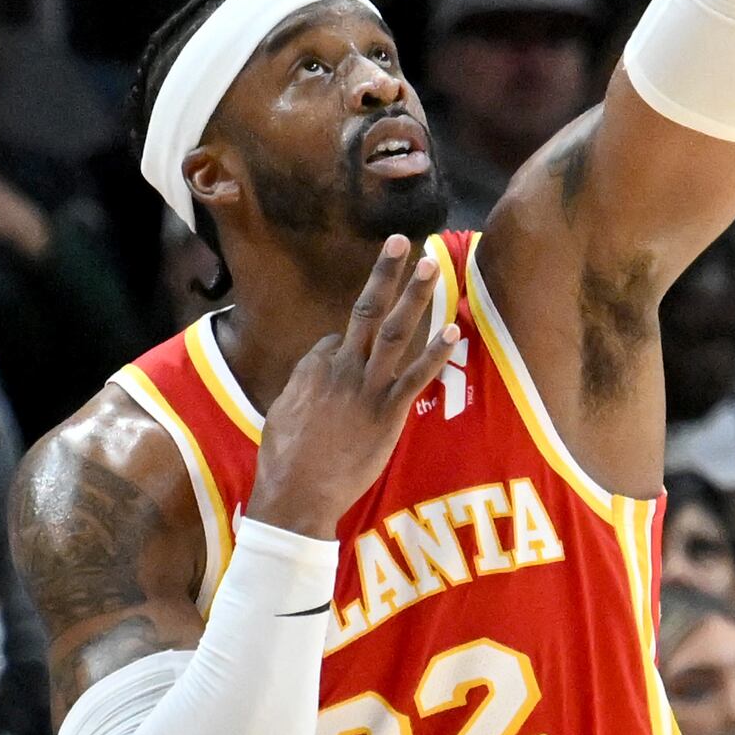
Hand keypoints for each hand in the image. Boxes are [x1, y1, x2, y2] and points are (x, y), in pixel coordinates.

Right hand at [246, 236, 457, 536]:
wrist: (295, 493)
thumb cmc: (283, 459)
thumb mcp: (282, 412)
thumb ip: (302, 385)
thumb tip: (316, 367)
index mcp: (312, 366)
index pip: (339, 338)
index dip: (349, 344)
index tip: (353, 359)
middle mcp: (341, 368)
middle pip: (366, 310)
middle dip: (386, 273)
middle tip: (403, 240)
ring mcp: (366, 388)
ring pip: (394, 331)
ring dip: (414, 295)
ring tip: (430, 264)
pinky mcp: (388, 413)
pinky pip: (416, 375)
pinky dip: (436, 352)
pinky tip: (453, 330)